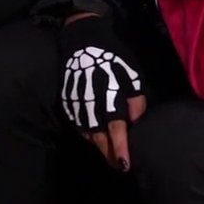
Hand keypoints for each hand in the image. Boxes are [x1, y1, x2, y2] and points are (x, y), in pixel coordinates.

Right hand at [58, 13, 147, 171]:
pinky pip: (75, 122)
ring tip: (108, 156)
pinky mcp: (66, 98)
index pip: (115, 127)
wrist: (81, 38)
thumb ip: (136, 99)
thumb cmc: (112, 55)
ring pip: (86, 131)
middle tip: (118, 166)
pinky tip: (94, 139)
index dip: (119, 146)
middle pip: (98, 134)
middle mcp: (90, 100)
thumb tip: (137, 123)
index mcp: (109, 93)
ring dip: (97, 146)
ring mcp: (76, 101)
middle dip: (108, 152)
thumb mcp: (131, 73)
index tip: (124, 164)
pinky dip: (85, 134)